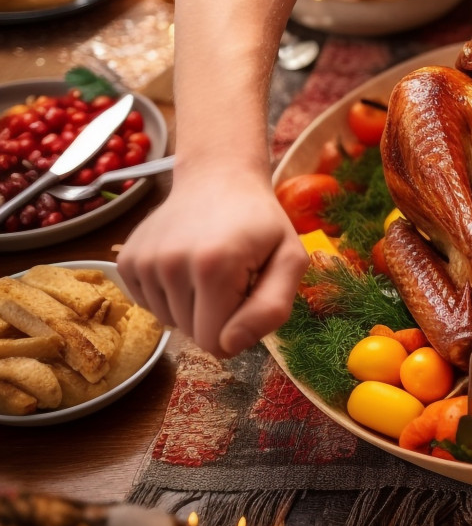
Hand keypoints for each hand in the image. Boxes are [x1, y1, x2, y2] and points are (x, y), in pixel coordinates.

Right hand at [117, 160, 308, 356]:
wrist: (218, 178)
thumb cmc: (260, 223)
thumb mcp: (290, 259)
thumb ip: (271, 309)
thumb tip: (230, 346)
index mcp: (214, 267)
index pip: (216, 343)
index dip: (238, 328)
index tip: (248, 293)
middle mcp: (169, 265)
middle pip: (193, 335)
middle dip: (216, 316)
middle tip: (231, 275)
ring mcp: (143, 262)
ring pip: (170, 322)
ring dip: (193, 305)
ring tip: (210, 266)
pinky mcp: (126, 261)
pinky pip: (151, 305)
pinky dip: (171, 294)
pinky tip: (186, 263)